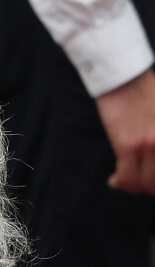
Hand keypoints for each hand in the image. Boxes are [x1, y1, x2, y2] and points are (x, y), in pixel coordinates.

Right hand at [95, 69, 154, 195]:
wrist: (125, 79)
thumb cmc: (146, 93)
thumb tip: (153, 151)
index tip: (149, 180)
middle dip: (148, 187)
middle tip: (139, 183)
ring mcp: (148, 145)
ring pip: (143, 182)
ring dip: (133, 186)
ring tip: (125, 181)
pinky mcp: (127, 145)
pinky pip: (126, 177)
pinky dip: (120, 183)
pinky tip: (114, 180)